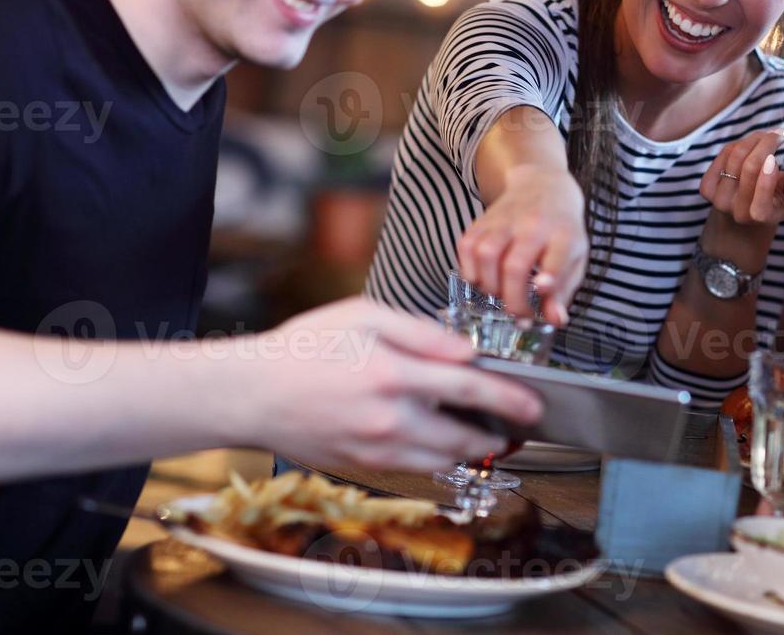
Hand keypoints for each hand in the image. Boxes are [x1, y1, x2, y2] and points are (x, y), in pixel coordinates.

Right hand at [238, 298, 544, 472]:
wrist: (250, 394)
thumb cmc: (304, 348)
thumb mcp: (363, 316)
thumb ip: (421, 333)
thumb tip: (465, 349)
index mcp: (391, 373)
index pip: (468, 387)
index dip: (508, 397)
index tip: (533, 403)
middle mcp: (387, 418)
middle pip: (463, 435)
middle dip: (500, 432)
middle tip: (521, 425)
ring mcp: (375, 449)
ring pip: (443, 459)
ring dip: (473, 449)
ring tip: (489, 434)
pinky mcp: (364, 466)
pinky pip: (416, 468)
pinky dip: (439, 458)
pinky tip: (446, 441)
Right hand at [457, 164, 586, 323]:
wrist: (544, 186)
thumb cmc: (561, 229)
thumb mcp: (575, 257)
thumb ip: (563, 290)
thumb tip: (554, 321)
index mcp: (563, 234)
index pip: (556, 259)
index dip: (549, 280)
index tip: (542, 291)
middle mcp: (532, 225)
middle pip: (515, 267)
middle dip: (513, 300)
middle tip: (518, 313)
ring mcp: (504, 221)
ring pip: (485, 256)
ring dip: (489, 285)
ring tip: (499, 292)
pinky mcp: (482, 220)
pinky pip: (466, 247)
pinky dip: (469, 270)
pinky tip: (483, 278)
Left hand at [699, 129, 783, 247]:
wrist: (745, 210)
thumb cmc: (777, 201)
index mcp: (759, 218)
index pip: (760, 204)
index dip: (766, 180)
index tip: (774, 158)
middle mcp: (736, 211)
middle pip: (748, 168)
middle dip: (765, 144)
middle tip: (779, 134)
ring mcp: (718, 199)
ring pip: (735, 156)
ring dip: (754, 139)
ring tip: (767, 136)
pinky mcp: (706, 187)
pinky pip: (724, 154)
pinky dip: (740, 143)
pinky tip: (751, 145)